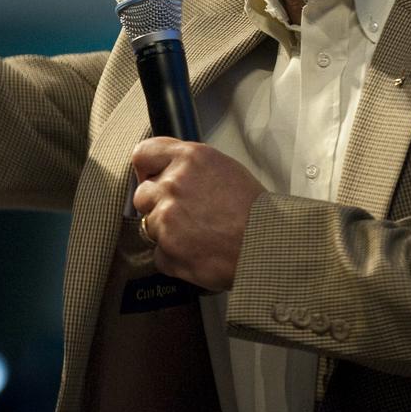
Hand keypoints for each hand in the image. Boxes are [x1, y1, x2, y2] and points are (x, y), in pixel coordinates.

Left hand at [131, 137, 265, 291]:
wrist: (268, 246)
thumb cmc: (255, 211)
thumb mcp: (225, 169)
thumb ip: (190, 167)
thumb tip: (169, 171)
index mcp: (189, 158)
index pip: (143, 154)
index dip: (146, 169)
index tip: (150, 178)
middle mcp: (174, 184)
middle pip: (142, 194)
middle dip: (157, 205)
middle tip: (184, 214)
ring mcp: (167, 218)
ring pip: (149, 226)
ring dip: (167, 232)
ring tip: (198, 235)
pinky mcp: (167, 249)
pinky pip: (159, 254)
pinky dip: (175, 257)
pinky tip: (199, 251)